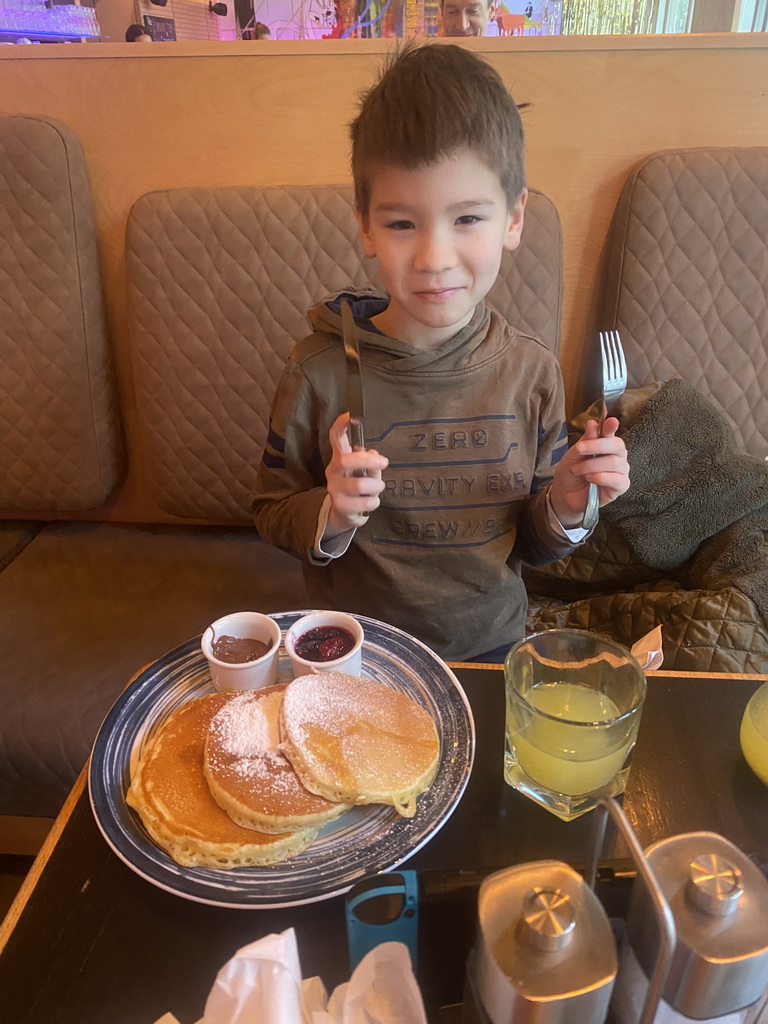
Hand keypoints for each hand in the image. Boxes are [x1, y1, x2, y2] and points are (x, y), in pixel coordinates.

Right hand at [325, 413, 387, 534]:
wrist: (344, 513)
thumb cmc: (357, 486)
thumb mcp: (364, 471)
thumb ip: (369, 461)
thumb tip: (373, 454)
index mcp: (339, 458)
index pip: (336, 438)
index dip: (341, 426)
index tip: (350, 414)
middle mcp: (333, 471)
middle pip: (346, 460)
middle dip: (369, 461)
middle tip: (384, 462)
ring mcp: (334, 489)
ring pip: (359, 484)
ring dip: (376, 486)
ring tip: (378, 487)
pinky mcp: (340, 506)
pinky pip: (364, 502)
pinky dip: (374, 501)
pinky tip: (371, 500)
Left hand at [549, 417, 629, 527]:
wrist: (565, 494)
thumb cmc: (571, 472)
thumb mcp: (574, 454)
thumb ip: (585, 440)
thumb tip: (593, 423)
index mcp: (606, 444)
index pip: (612, 433)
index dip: (611, 427)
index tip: (610, 421)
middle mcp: (617, 456)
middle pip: (617, 445)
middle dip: (596, 446)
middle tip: (579, 450)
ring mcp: (621, 471)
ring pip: (614, 463)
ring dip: (591, 465)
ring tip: (577, 470)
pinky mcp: (621, 486)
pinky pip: (617, 479)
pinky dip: (600, 477)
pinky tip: (589, 479)